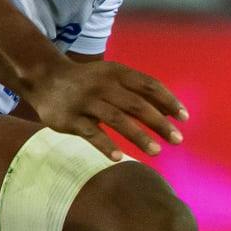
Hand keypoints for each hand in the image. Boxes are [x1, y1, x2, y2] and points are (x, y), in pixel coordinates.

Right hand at [19, 58, 184, 160]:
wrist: (45, 78)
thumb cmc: (89, 82)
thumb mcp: (113, 77)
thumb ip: (138, 91)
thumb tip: (169, 112)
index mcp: (117, 73)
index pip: (149, 85)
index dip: (168, 101)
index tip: (184, 118)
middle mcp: (103, 85)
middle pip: (136, 104)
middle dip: (159, 123)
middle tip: (177, 139)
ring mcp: (85, 102)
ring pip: (117, 119)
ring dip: (139, 136)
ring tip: (157, 151)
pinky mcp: (70, 118)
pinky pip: (91, 134)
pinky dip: (105, 145)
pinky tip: (119, 158)